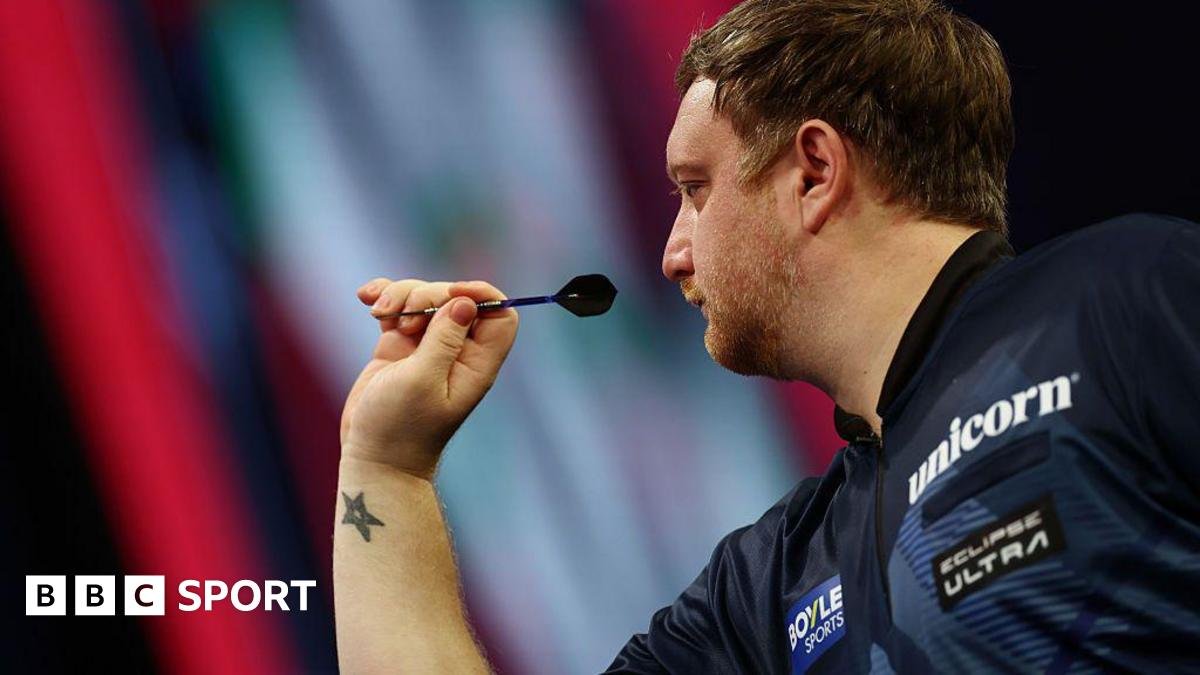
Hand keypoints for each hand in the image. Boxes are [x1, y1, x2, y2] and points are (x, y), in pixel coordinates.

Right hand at [340, 278, 518, 479]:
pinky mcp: (400, 345)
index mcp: (476, 363)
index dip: (482, 295)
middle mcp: (456, 352)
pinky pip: (399, 308)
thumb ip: (443, 340)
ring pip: (424, 297)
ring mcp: (427, 346)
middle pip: (455, 298)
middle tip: (405, 323)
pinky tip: (365, 298)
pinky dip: (384, 298)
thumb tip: (465, 302)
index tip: (452, 294)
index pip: (500, 315)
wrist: (375, 458)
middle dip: (427, 295)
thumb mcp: (422, 381)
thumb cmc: (401, 427)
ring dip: (400, 295)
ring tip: (379, 314)